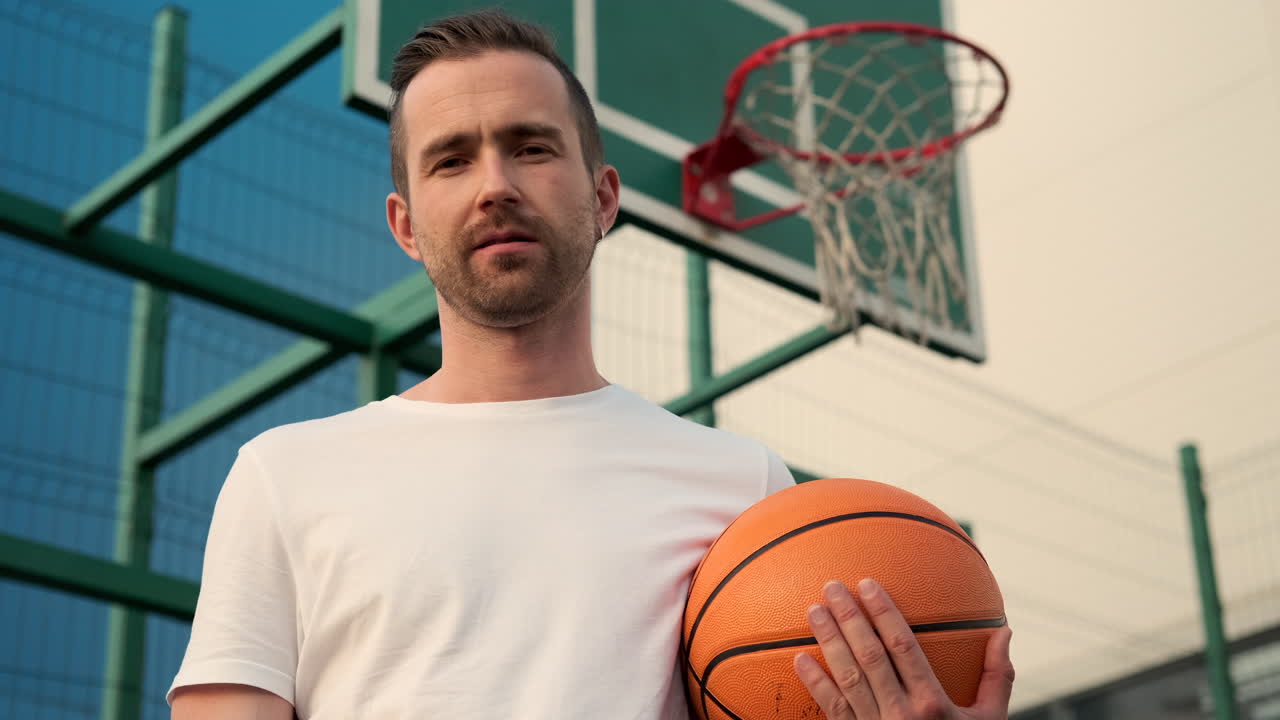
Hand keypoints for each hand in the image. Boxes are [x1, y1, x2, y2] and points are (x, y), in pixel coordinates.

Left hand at [792, 579, 1013, 718]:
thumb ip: (997, 676)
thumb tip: (1004, 631)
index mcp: (933, 703)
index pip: (902, 646)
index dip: (883, 612)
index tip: (867, 584)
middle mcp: (902, 714)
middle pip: (869, 656)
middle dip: (848, 618)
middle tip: (831, 586)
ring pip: (847, 678)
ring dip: (828, 642)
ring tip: (813, 611)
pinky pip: (833, 709)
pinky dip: (815, 683)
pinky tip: (799, 659)